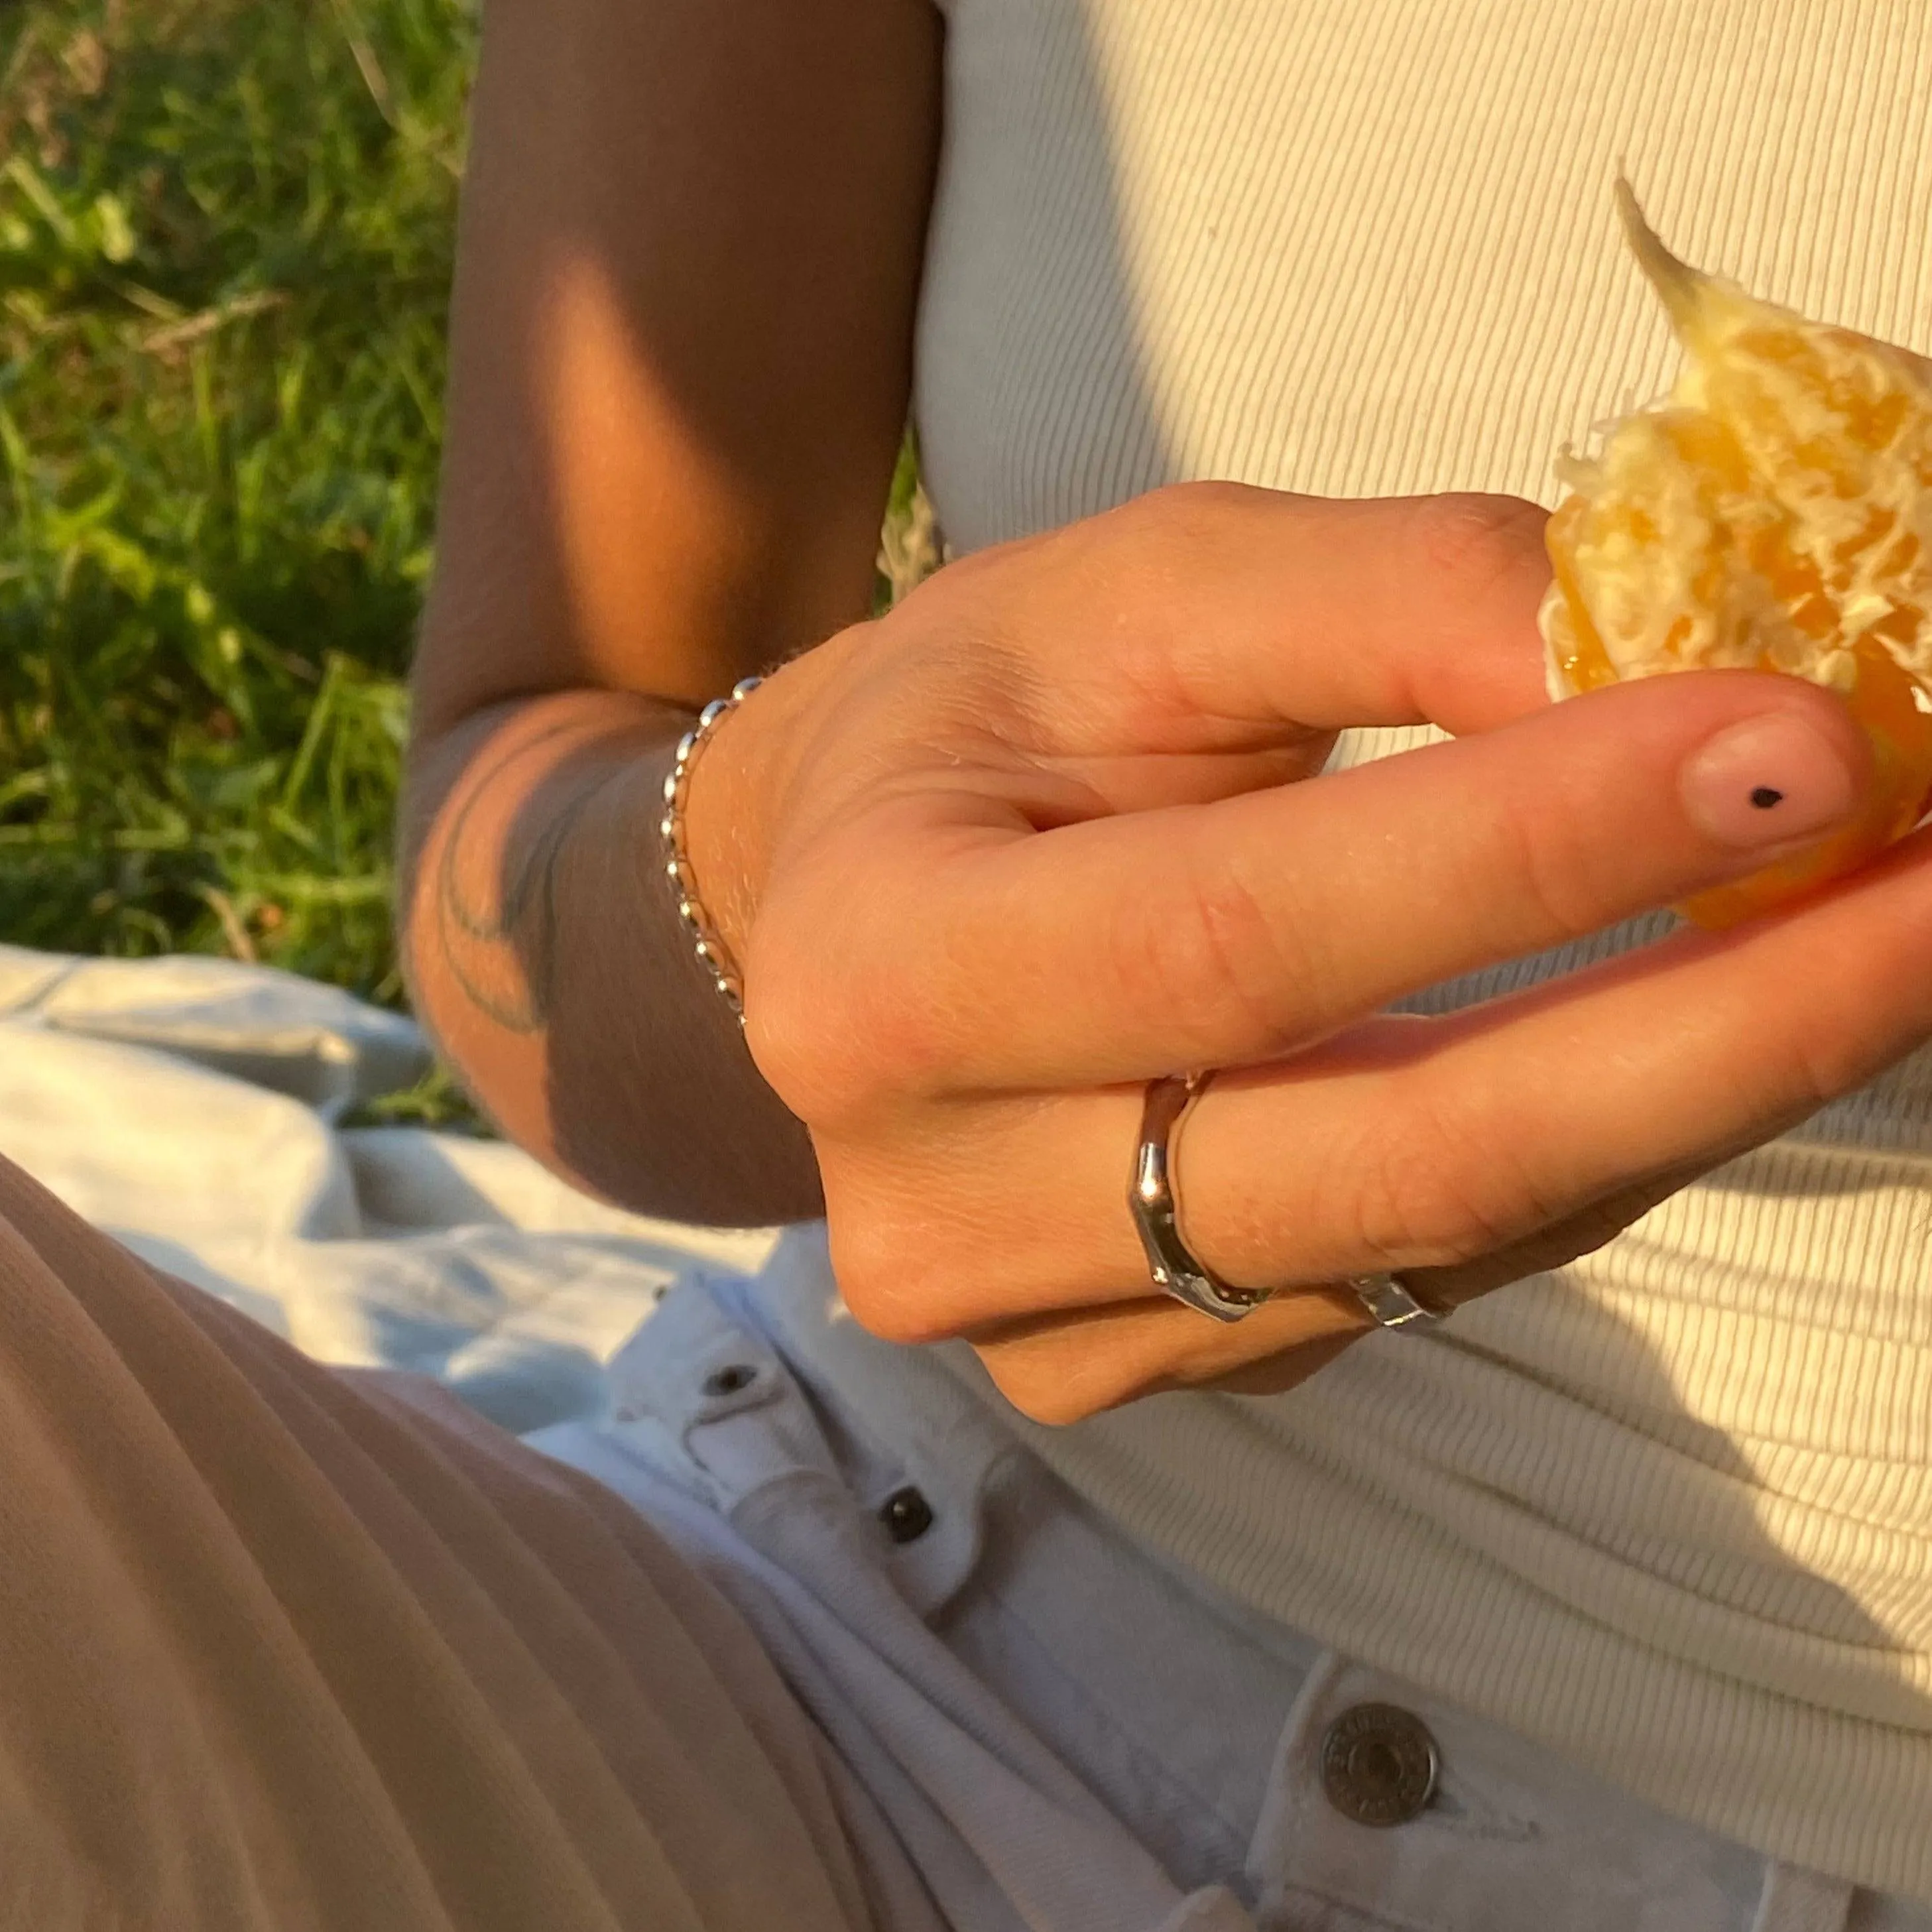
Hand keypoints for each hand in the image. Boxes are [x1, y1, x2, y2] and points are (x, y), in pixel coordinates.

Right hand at [686, 483, 1929, 1421]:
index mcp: (875, 971)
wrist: (842, 896)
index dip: (1526, 854)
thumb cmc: (988, 711)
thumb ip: (1395, 600)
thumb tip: (1685, 660)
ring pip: (1425, 1241)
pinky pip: (1414, 1280)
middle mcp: (933, 1196)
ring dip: (1679, 1095)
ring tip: (1865, 940)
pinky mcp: (1137, 1369)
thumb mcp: (1148, 589)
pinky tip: (1686, 1034)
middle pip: (1367, 1158)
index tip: (1804, 749)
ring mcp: (1040, 1323)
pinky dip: (1583, 1157)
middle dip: (1695, 1037)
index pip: (1232, 935)